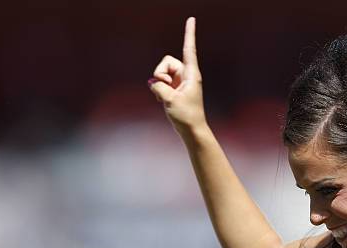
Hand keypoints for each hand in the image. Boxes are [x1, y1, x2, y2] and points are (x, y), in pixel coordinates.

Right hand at [149, 17, 206, 134]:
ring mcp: (179, 82)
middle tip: (165, 87)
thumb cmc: (186, 116)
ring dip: (159, 83)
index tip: (191, 18)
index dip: (189, 34)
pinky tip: (164, 100)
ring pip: (161, 72)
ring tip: (165, 97)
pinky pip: (160, 82)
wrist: (191, 130)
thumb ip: (159, 87)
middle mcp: (186, 75)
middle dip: (160, 73)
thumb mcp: (170, 100)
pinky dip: (158, 89)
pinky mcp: (174, 89)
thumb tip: (154, 82)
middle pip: (166, 62)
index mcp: (191, 74)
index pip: (189, 49)